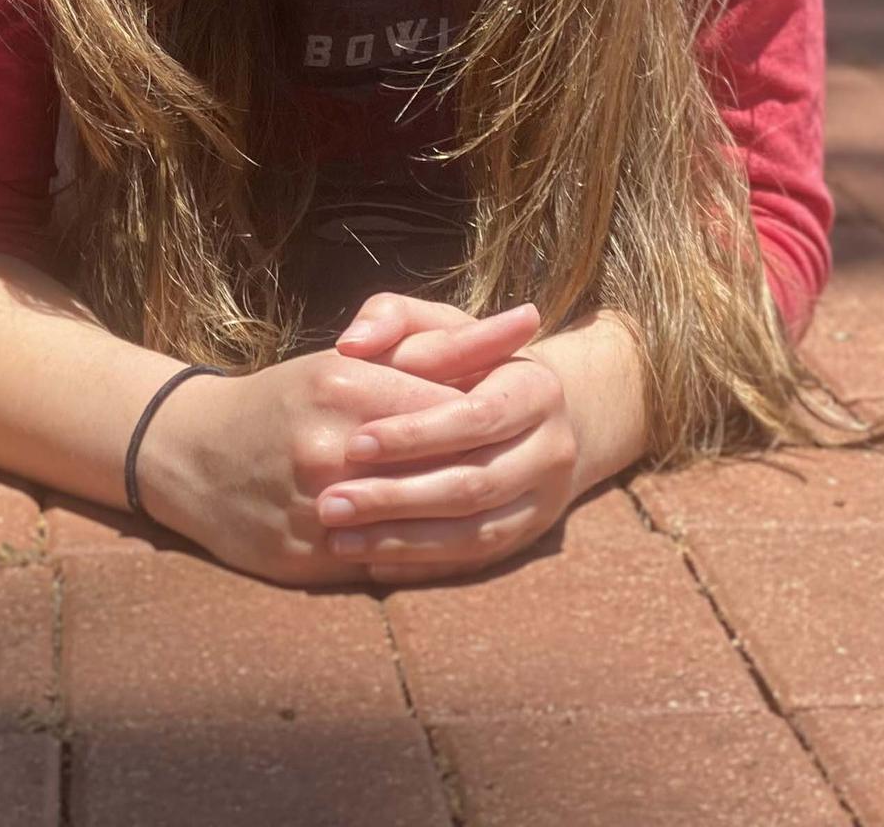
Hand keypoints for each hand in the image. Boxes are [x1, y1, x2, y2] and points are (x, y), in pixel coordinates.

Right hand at [134, 343, 525, 587]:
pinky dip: (419, 558)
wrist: (191, 453)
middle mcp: (331, 443)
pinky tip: (444, 550)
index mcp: (343, 383)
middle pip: (440, 465)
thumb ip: (434, 347)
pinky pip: (383, 563)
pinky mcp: (306, 555)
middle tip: (518, 472)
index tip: (521, 422)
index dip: (490, 419)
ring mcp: (317, 503)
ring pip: (417, 522)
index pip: (448, 406)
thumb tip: (527, 323)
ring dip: (456, 521)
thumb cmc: (281, 399)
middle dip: (483, 470)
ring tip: (492, 513)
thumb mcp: (346, 360)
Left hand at [321, 292, 581, 582]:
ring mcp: (544, 500)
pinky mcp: (527, 538)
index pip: (474, 417)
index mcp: (536, 389)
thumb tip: (351, 345)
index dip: (415, 434)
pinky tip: (370, 562)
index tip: (353, 444)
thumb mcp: (434, 325)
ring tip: (339, 539)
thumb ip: (389, 318)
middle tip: (330, 504)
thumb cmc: (462, 359)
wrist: (530, 411)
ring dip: (403, 541)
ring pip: (475, 533)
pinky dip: (423, 565)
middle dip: (397, 497)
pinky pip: (475, 563)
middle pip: (474, 483)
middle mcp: (553, 449)